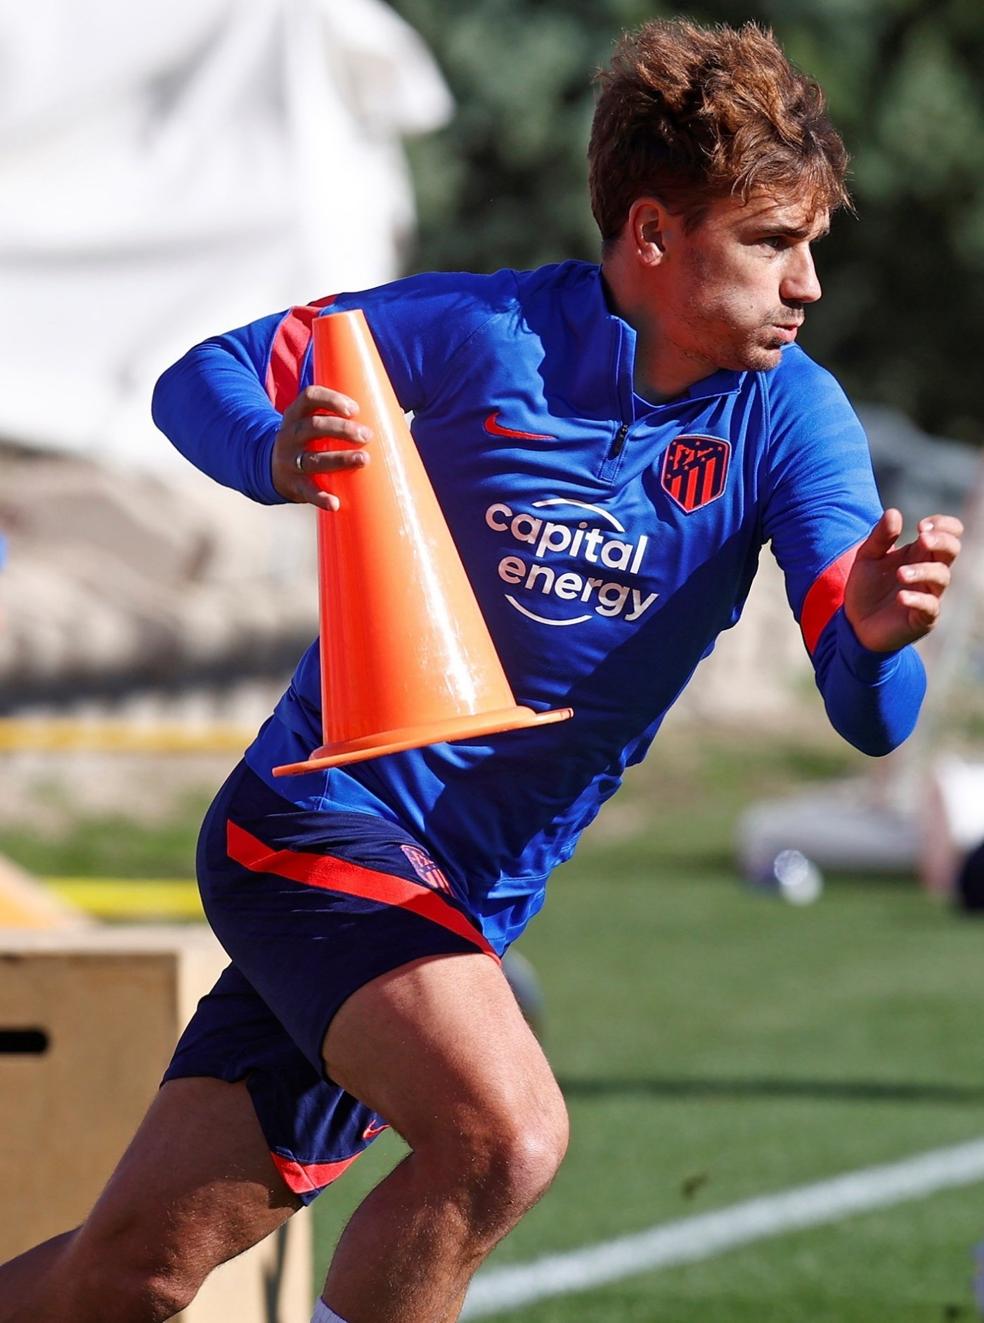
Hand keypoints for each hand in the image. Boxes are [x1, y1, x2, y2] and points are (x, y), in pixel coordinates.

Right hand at [271, 385, 370, 510]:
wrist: (273, 470)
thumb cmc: (308, 442)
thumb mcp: (312, 424)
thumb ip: (340, 418)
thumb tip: (394, 414)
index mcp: (296, 414)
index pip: (310, 397)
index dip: (332, 400)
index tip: (355, 409)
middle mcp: (289, 435)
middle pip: (313, 426)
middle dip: (342, 429)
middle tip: (367, 435)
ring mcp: (289, 460)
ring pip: (313, 459)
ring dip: (339, 459)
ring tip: (364, 460)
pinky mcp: (292, 484)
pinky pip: (307, 491)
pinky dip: (321, 498)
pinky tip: (336, 503)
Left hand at [844, 508, 962, 651]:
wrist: (855, 624)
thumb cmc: (866, 588)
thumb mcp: (867, 558)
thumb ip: (880, 537)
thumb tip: (894, 512)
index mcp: (919, 553)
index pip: (949, 532)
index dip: (943, 525)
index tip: (922, 526)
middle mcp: (929, 572)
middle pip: (952, 550)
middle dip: (941, 541)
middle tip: (922, 538)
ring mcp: (929, 595)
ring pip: (942, 577)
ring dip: (923, 571)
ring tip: (900, 574)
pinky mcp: (923, 618)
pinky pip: (930, 607)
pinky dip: (917, 600)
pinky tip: (901, 596)